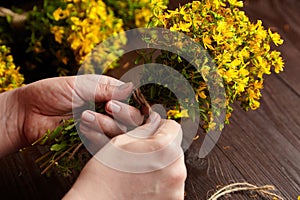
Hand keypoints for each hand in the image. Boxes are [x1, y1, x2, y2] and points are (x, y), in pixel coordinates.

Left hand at [0, 74, 141, 155]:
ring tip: (84, 117)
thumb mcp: (80, 85)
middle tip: (108, 108)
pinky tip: (82, 128)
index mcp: (110, 92)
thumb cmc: (52, 93)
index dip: (132, 103)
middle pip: (134, 119)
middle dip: (123, 114)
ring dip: (106, 125)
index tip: (118, 102)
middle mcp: (111, 111)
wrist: (29, 113)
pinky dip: (97, 137)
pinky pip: (106, 145)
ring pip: (122, 133)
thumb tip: (132, 87)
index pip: (134, 100)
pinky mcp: (94, 142)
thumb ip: (107, 89)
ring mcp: (103, 127)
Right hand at [64, 112, 186, 199]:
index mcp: (165, 149)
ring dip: (162, 166)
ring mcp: (176, 189)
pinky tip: (143, 184)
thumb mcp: (122, 141)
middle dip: (162, 148)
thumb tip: (156, 121)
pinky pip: (172, 185)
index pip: (173, 127)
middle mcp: (176, 169)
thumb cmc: (104, 173)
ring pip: (174, 167)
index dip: (160, 127)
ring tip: (141, 171)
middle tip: (142, 153)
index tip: (151, 132)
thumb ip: (145, 129)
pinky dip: (161, 183)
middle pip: (175, 148)